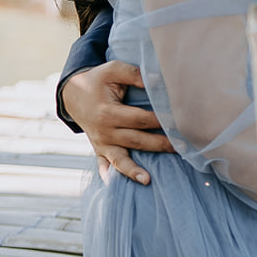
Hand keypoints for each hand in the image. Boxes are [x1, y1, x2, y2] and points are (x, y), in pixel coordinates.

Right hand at [64, 61, 167, 185]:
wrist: (73, 94)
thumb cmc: (98, 80)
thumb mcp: (113, 70)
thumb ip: (134, 74)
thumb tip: (157, 81)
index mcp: (108, 112)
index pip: (141, 119)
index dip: (161, 121)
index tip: (179, 123)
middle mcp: (104, 131)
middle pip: (136, 141)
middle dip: (160, 145)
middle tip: (182, 148)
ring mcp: (101, 143)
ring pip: (119, 159)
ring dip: (133, 170)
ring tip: (147, 180)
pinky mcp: (99, 149)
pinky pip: (103, 164)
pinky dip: (107, 174)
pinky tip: (113, 185)